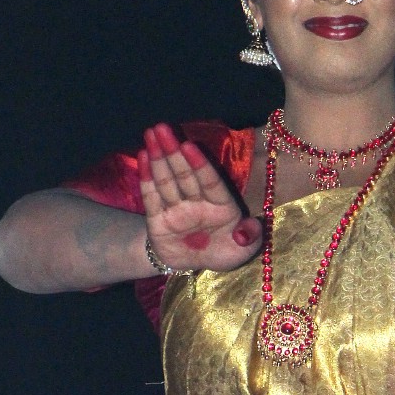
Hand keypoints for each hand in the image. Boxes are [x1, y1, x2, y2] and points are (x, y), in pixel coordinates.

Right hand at [137, 123, 262, 271]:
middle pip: (185, 175)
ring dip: (159, 157)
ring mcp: (176, 208)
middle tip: (163, 127)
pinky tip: (143, 156)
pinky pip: (151, 197)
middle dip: (173, 152)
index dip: (200, 165)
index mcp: (220, 206)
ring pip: (167, 181)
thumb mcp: (242, 252)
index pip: (209, 182)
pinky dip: (147, 177)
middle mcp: (197, 202)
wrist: (193, 266)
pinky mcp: (157, 218)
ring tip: (151, 134)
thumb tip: (244, 230)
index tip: (189, 145)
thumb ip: (250, 238)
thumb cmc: (222, 252)